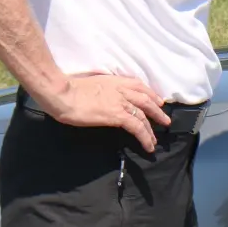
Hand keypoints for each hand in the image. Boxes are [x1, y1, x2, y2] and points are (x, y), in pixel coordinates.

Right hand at [33, 75, 170, 152]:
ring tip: (155, 140)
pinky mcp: (118, 115)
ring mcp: (121, 103)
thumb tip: (103, 97)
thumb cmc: (69, 88)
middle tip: (165, 120)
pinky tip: (148, 145)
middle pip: (146, 100)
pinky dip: (145, 136)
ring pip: (144, 116)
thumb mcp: (91, 84)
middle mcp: (122, 90)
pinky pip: (137, 127)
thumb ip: (102, 89)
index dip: (150, 94)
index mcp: (115, 81)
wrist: (62, 93)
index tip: (157, 101)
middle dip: (157, 111)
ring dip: (151, 129)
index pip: (139, 86)